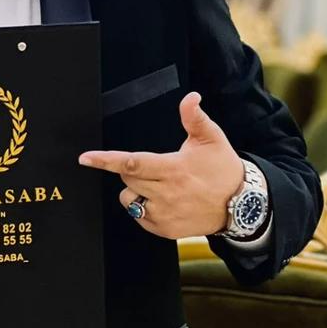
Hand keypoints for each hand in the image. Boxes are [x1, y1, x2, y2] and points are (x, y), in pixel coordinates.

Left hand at [79, 91, 243, 238]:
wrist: (240, 205)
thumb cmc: (222, 168)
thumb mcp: (211, 139)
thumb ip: (194, 118)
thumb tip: (190, 97)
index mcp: (173, 169)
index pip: (132, 163)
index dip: (105, 160)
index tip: (85, 158)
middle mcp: (166, 194)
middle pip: (128, 179)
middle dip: (132, 171)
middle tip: (155, 167)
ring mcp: (164, 215)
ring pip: (130, 199)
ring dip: (136, 190)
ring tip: (160, 185)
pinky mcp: (164, 230)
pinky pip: (138, 216)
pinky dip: (144, 207)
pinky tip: (164, 201)